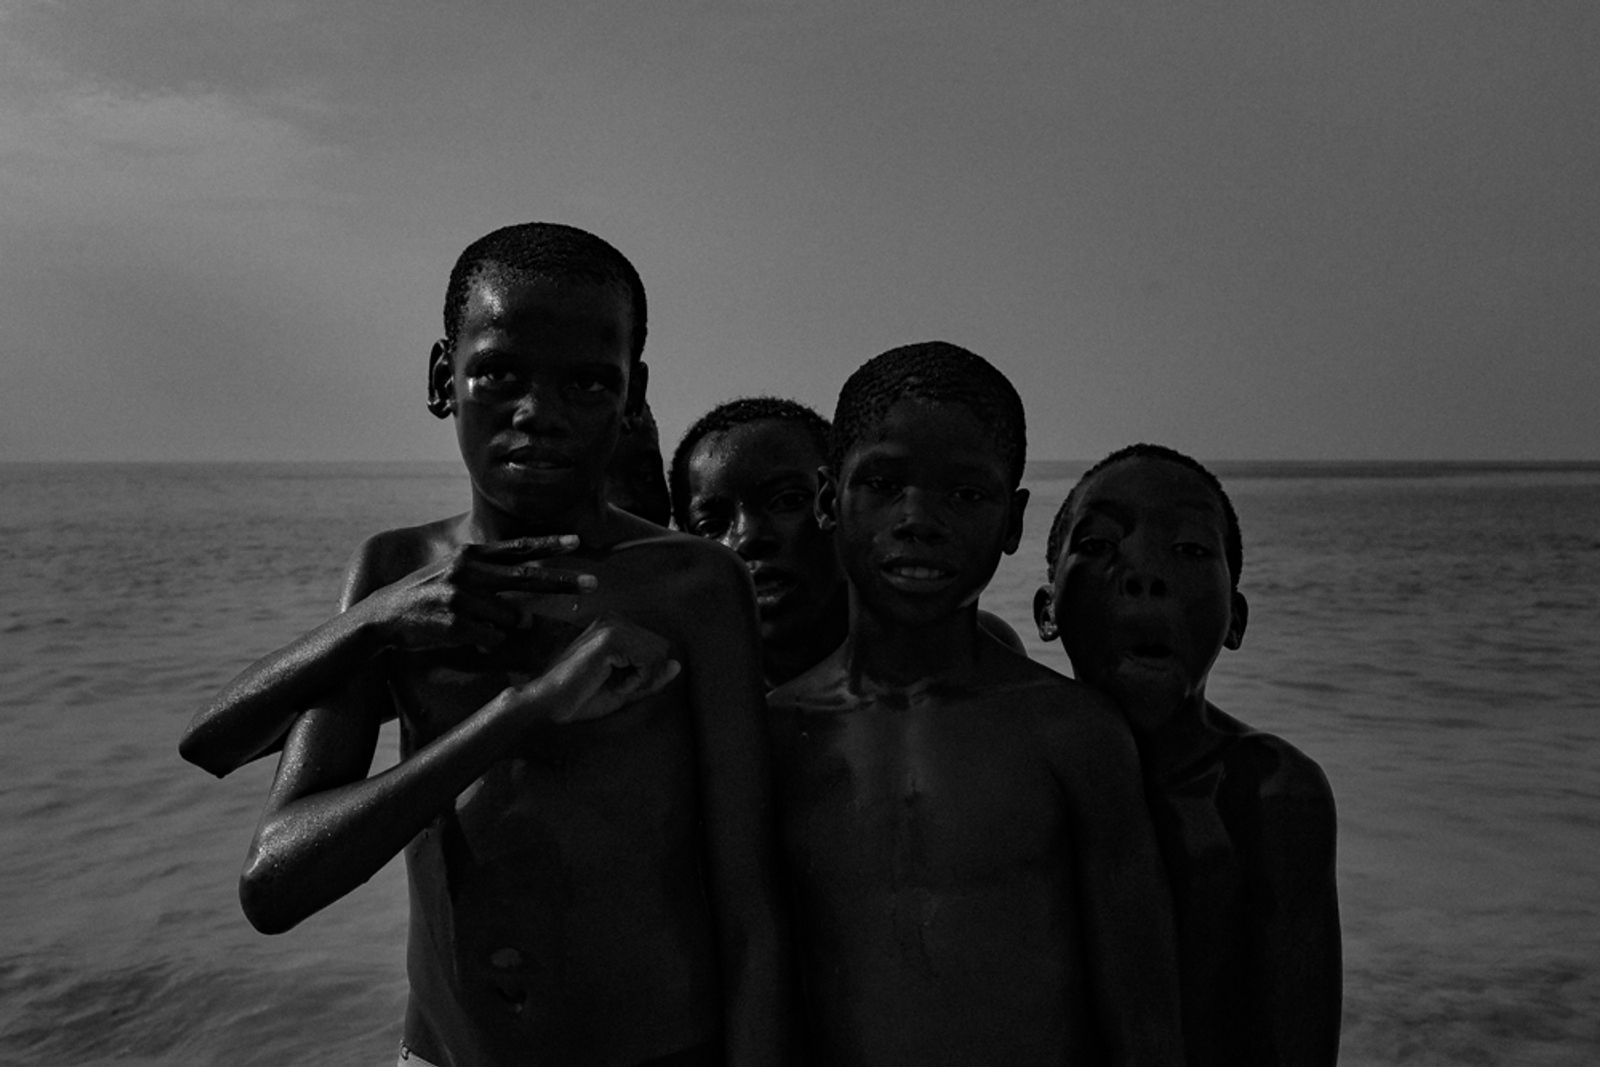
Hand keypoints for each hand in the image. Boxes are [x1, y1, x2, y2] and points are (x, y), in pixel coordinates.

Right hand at [358, 536, 594, 652]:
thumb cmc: (425, 596)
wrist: (382, 618)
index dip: (550, 545)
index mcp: (470, 556)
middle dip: (563, 582)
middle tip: (593, 583)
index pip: (517, 548)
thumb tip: (527, 604)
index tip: (578, 542)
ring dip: (503, 626)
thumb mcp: (454, 573)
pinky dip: (486, 641)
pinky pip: (493, 637)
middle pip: (527, 578)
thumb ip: (489, 577)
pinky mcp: (456, 623)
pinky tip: (463, 636)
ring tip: (473, 623)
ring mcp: (461, 596)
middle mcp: (468, 570)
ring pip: (511, 617)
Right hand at [507, 614, 680, 726]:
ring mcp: (611, 625)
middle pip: (661, 650)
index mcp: (614, 625)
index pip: (657, 648)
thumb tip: (677, 664)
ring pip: (657, 655)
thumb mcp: (626, 688)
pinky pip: (648, 661)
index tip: (617, 684)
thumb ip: (652, 676)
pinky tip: (611, 683)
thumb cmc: (581, 698)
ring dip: (639, 679)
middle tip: (614, 685)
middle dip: (645, 676)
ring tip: (611, 683)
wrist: (548, 705)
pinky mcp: (611, 638)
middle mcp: (613, 618)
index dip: (646, 675)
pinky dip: (635, 681)